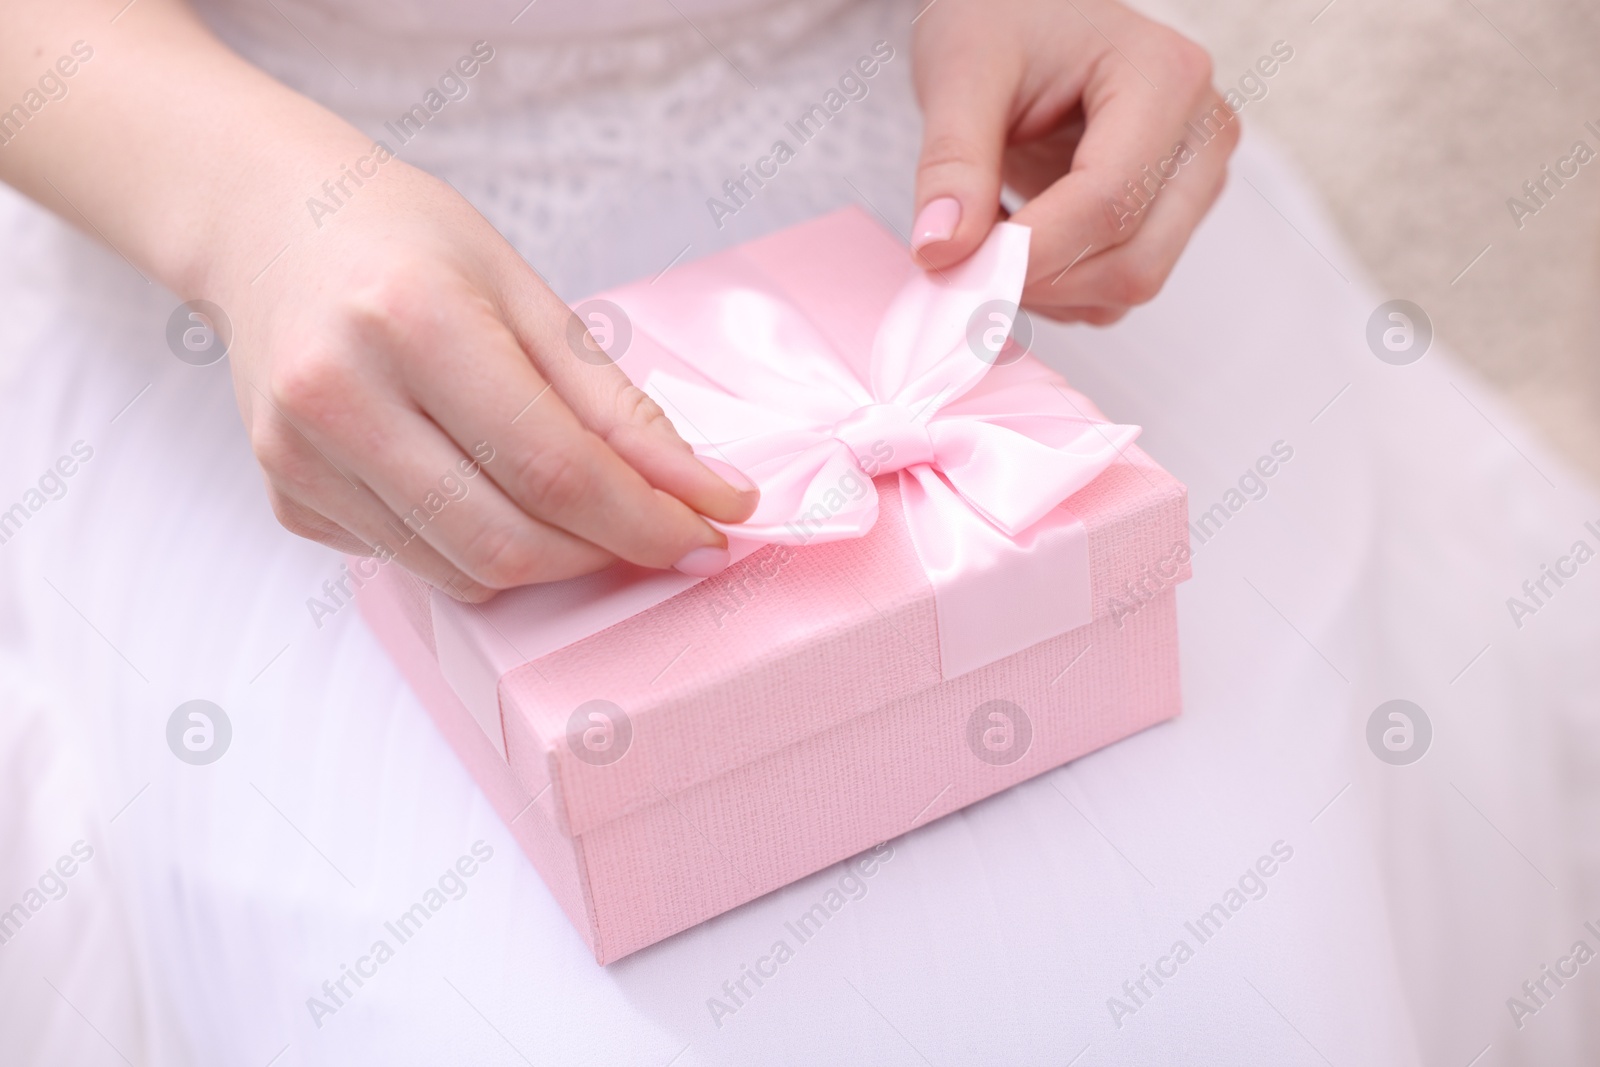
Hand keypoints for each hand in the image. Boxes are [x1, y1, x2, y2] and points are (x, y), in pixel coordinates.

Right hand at [224, 160, 757, 599]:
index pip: (554, 468)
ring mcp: (299, 456)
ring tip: (573, 503)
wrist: (272, 229)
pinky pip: (417, 562)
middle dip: (603, 554)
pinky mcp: (288, 499)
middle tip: (650, 527)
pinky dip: (478, 548)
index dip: (645, 520)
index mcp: (411, 319)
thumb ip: (615, 407)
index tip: (708, 532)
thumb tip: (704, 496)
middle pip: (508, 540)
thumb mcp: (529, 295)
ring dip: (548, 560)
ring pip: (465, 571)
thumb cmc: (409, 246)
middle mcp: (338, 394)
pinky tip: (482, 485)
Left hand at [910, 0, 1237, 323]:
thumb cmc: (1004, 17)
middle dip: (1041, 279)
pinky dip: (1057, 287)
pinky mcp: (1168, 216)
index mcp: (1165, 77)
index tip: (958, 265)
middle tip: (962, 261)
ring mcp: (1192, 181)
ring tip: (988, 234)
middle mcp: (1200, 135)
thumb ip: (952, 163)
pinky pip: (1116, 288)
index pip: (1108, 201)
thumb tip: (943, 251)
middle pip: (1134, 262)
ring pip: (1129, 284)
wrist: (1022, 11)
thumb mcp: (961, 72)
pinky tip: (1016, 239)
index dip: (1031, 251)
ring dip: (1047, 288)